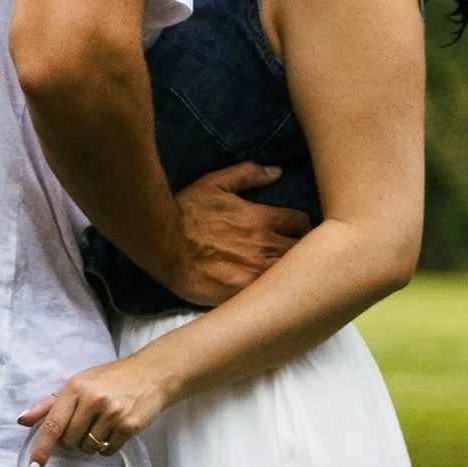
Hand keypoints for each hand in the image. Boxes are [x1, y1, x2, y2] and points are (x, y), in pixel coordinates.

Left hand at [21, 354, 177, 464]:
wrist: (151, 374)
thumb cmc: (111, 379)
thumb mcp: (78, 383)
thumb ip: (49, 404)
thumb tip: (22, 420)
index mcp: (75, 388)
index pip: (53, 424)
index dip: (42, 447)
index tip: (34, 465)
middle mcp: (93, 400)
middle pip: (69, 441)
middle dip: (73, 439)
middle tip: (85, 423)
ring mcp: (112, 414)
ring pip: (88, 448)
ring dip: (91, 443)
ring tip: (102, 424)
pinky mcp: (129, 426)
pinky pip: (108, 451)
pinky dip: (107, 446)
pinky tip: (114, 430)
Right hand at [165, 161, 308, 307]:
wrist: (163, 243)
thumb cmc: (188, 212)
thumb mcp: (216, 183)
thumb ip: (249, 174)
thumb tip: (277, 171)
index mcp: (263, 219)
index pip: (302, 223)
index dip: (303, 227)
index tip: (296, 232)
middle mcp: (265, 245)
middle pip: (304, 251)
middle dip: (302, 251)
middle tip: (294, 254)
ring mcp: (255, 271)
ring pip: (292, 275)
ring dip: (290, 273)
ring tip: (285, 274)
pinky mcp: (243, 293)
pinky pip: (270, 295)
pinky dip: (272, 292)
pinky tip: (268, 292)